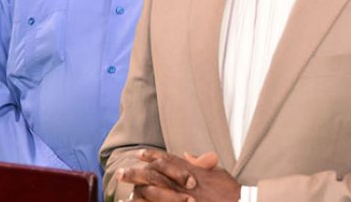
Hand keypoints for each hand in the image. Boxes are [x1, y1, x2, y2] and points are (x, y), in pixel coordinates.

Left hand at [117, 148, 240, 201]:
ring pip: (155, 194)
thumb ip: (200, 164)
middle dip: (137, 174)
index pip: (169, 161)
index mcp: (192, 172)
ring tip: (125, 194)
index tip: (139, 154)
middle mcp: (185, 184)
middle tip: (120, 172)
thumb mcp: (217, 173)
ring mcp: (183, 199)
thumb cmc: (230, 191)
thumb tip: (186, 154)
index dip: (153, 156)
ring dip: (139, 193)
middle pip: (156, 175)